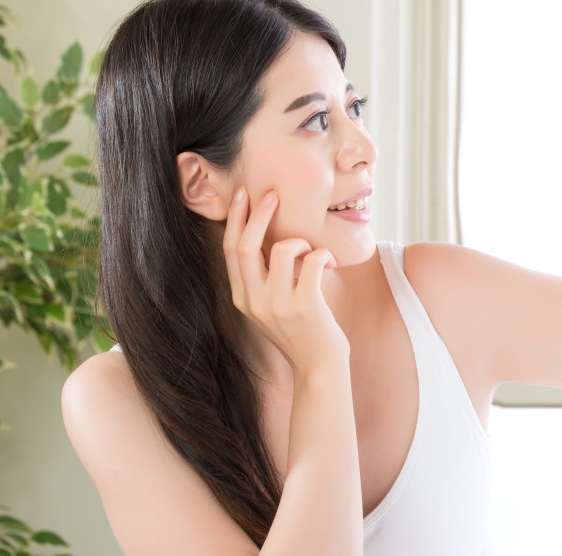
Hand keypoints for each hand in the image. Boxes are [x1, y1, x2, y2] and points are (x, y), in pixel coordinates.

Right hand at [223, 188, 349, 373]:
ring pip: (283, 249)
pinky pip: (312, 261)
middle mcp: (253, 301)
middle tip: (272, 194)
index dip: (236, 219)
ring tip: (312, 253)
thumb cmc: (301, 331)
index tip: (243, 195)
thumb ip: (264, 278)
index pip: (231, 250)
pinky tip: (330, 263)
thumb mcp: (270, 306)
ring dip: (301, 241)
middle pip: (246, 245)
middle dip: (258, 214)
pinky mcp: (304, 306)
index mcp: (242, 298)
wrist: (318, 368)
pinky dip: (323, 255)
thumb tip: (269, 238)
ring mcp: (277, 305)